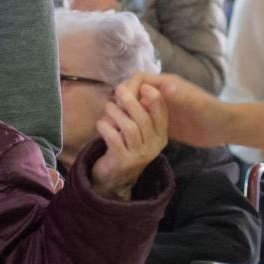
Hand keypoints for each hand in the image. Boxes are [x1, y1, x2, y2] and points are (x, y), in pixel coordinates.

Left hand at [91, 84, 169, 199]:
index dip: (154, 98)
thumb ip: (138, 111)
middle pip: (144, 118)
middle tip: (118, 90)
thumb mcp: (136, 129)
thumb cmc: (124, 146)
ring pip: (130, 127)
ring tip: (108, 108)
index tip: (143, 86)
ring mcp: (139, 155)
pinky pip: (114, 138)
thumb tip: (136, 84)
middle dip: (130, 101)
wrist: (114, 178)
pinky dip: (105, 127)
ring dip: (116, 113)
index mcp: (160, 136)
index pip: (162, 114)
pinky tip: (101, 124)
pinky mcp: (123, 161)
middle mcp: (153, 146)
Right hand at [114, 73, 231, 147]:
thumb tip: (166, 86)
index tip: (122, 103)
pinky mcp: (161, 122)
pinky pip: (142, 120)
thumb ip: (183, 95)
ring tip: (118, 128)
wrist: (223, 129)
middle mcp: (161, 93)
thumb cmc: (213, 113)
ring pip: (135, 106)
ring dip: (125, 114)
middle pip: (133, 91)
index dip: (128, 88)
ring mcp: (160, 108)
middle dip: (123, 102)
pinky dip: (133, 124)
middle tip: (116, 118)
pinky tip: (128, 137)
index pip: (139, 79)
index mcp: (167, 84)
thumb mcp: (199, 104)